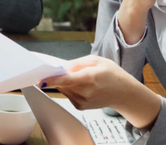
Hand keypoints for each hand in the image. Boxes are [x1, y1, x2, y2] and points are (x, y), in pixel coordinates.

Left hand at [40, 56, 160, 128]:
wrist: (124, 94)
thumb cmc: (113, 75)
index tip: (41, 79)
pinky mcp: (80, 106)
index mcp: (90, 78)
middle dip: (61, 75)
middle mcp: (85, 92)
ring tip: (83, 78)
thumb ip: (78, 62)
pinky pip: (68, 94)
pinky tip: (83, 86)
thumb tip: (63, 67)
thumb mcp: (97, 60)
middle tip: (72, 70)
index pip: (66, 80)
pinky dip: (70, 88)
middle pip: (62, 83)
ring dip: (66, 82)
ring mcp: (82, 101)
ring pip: (64, 88)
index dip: (52, 79)